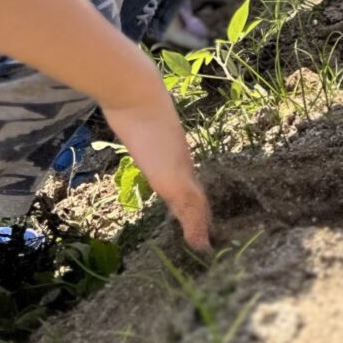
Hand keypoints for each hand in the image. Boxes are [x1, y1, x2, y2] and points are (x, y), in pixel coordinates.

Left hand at [104, 92, 211, 249]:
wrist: (135, 94)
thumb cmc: (155, 139)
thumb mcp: (173, 181)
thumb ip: (189, 210)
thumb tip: (204, 248)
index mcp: (187, 174)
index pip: (200, 206)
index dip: (204, 225)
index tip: (206, 247)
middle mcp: (179, 163)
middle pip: (190, 192)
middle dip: (194, 213)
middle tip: (195, 234)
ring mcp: (163, 149)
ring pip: (174, 177)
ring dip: (176, 195)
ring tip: (176, 210)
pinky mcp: (144, 138)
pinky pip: (155, 165)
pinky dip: (158, 177)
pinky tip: (153, 177)